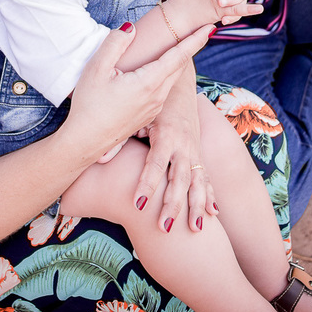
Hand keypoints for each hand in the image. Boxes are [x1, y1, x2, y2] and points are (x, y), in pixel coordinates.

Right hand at [65, 23, 212, 161]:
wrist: (85, 141)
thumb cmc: (88, 105)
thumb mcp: (96, 69)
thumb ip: (115, 43)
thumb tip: (131, 28)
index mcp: (148, 82)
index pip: (179, 56)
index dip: (195, 40)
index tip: (211, 27)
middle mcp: (157, 96)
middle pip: (179, 66)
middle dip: (191, 47)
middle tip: (202, 30)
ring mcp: (154, 108)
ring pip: (171, 79)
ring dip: (178, 62)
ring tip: (182, 45)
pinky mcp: (148, 115)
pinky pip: (163, 90)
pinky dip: (166, 75)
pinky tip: (158, 70)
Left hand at [133, 76, 217, 232]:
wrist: (179, 82)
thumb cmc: (153, 99)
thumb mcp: (137, 114)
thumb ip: (120, 138)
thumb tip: (99, 158)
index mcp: (166, 134)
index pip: (156, 164)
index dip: (147, 184)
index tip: (138, 205)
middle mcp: (183, 144)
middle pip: (180, 178)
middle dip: (174, 204)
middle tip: (164, 227)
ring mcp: (194, 149)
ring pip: (198, 181)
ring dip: (196, 206)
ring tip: (195, 229)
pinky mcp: (199, 152)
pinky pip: (207, 176)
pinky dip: (210, 194)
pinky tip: (213, 213)